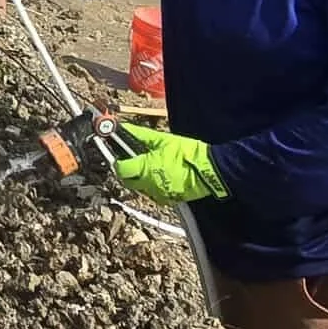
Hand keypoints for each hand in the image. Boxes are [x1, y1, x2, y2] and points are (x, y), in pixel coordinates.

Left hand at [111, 121, 228, 203]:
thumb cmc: (187, 153)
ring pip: (141, 188)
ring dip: (140, 179)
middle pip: (128, 181)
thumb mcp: (162, 140)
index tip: (118, 155)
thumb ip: (140, 135)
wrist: (210, 170)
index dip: (117, 161)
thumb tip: (125, 128)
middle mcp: (149, 185)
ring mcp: (159, 194)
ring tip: (150, 166)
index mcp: (145, 169)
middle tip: (132, 160)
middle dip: (126, 171)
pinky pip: (154, 194)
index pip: (120, 169)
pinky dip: (153, 186)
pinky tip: (161, 175)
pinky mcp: (169, 200)